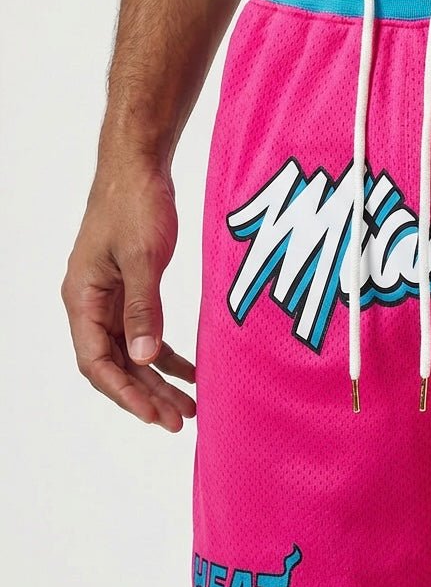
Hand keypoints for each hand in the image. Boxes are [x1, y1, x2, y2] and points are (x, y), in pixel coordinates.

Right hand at [62, 153, 195, 430]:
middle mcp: (90, 303)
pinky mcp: (131, 288)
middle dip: (146, 395)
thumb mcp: (143, 258)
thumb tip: (144, 357)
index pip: (97, 362)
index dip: (126, 393)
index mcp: (82, 298)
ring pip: (131, 353)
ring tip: (189, 407)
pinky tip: (192, 371)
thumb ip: (144, 308)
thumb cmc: (135, 203)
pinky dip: (167, 354)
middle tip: (180, 420)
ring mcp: (110, 297)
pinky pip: (145, 333)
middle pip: (114, 365)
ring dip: (158, 381)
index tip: (157, 415)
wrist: (139, 165)